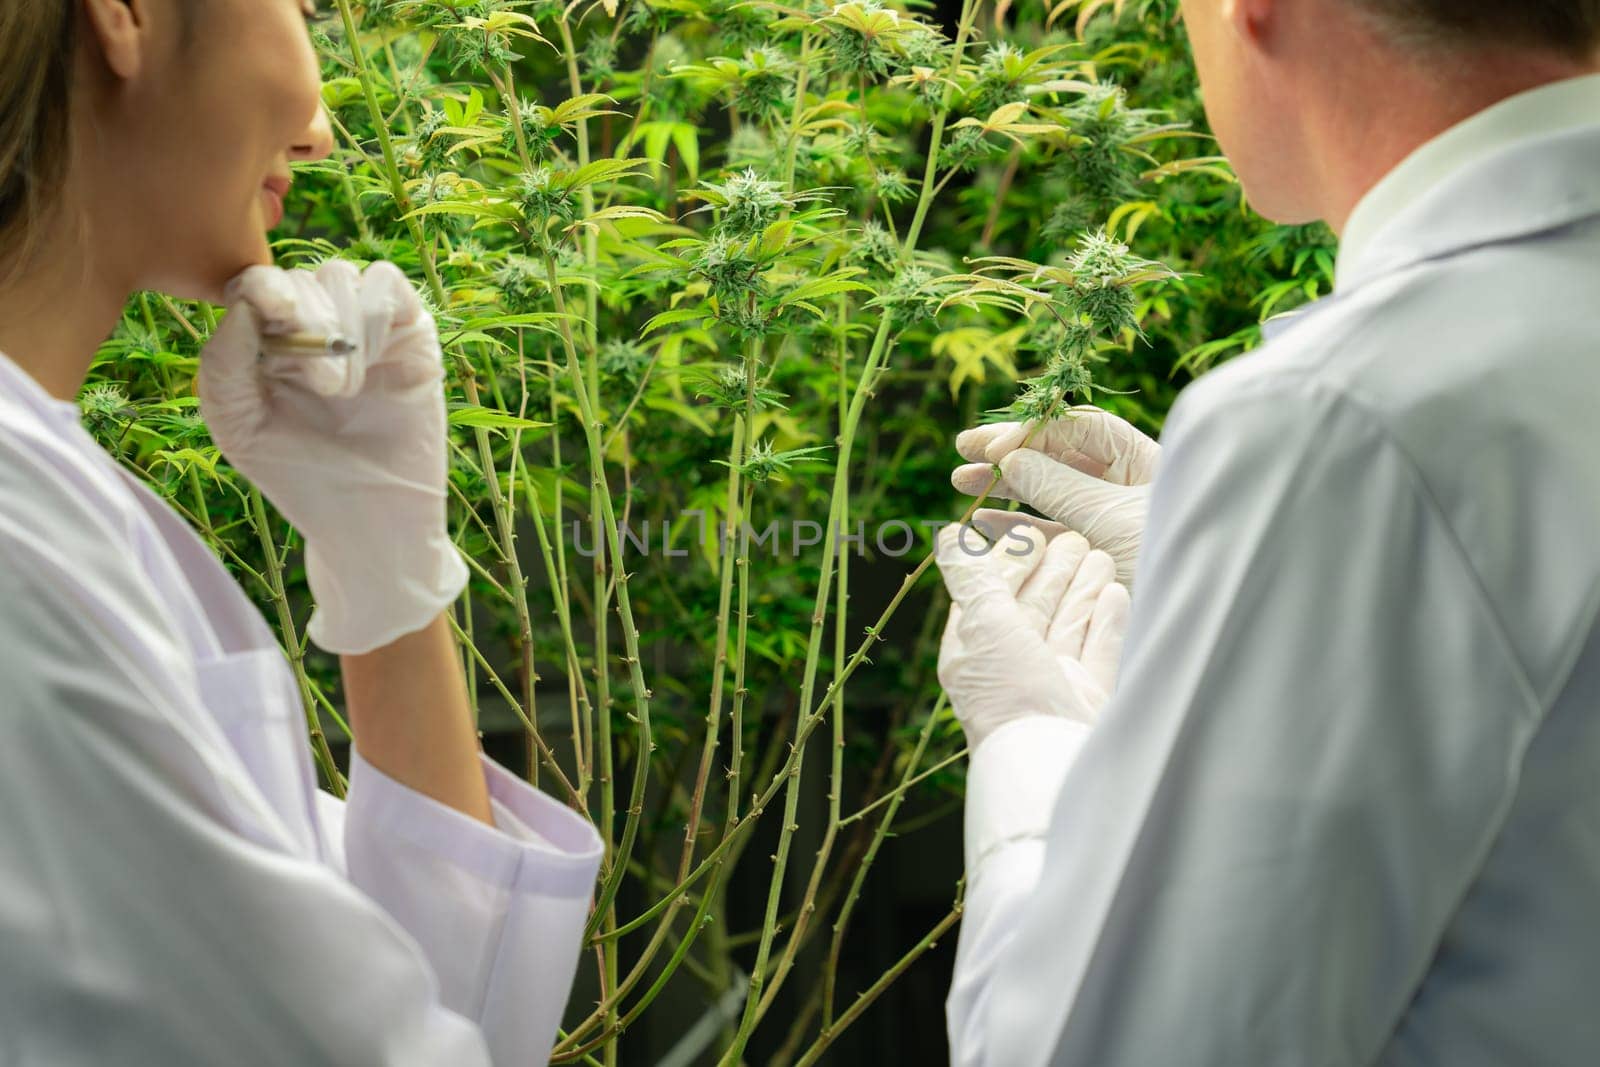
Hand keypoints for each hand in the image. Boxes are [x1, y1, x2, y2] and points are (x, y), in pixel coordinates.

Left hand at [198, 260, 466, 654]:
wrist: (370, 523)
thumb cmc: (299, 477)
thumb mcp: (239, 426)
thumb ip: (222, 365)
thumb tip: (241, 305)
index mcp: (267, 342)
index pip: (257, 285)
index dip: (262, 288)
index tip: (272, 315)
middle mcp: (315, 328)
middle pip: (300, 276)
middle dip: (306, 322)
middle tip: (322, 386)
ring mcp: (365, 328)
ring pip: (343, 275)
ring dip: (341, 327)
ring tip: (345, 389)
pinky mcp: (411, 334)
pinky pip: (389, 286)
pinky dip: (376, 313)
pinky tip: (373, 365)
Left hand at [935, 519, 1130, 750]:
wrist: (1055, 762)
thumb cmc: (1011, 692)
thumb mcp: (982, 624)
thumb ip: (971, 579)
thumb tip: (946, 536)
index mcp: (976, 652)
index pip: (991, 596)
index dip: (1009, 563)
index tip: (1031, 531)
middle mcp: (1012, 669)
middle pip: (1034, 609)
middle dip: (1053, 573)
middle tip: (1076, 539)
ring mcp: (1052, 687)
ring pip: (1068, 628)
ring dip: (1083, 591)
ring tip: (1101, 557)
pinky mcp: (1088, 702)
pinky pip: (1098, 655)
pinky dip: (1107, 624)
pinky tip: (1117, 594)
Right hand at [950, 407, 1159, 586]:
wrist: (1197, 620)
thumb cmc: (1169, 556)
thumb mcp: (1110, 517)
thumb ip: (1057, 486)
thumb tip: (1010, 458)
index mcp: (1144, 460)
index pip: (1081, 430)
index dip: (1034, 432)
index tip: (994, 446)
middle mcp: (1127, 485)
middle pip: (1060, 456)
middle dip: (1011, 454)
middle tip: (964, 450)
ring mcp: (1109, 520)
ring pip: (1050, 495)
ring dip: (1006, 489)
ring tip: (961, 483)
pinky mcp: (1096, 555)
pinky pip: (1051, 533)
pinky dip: (1018, 527)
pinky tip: (984, 523)